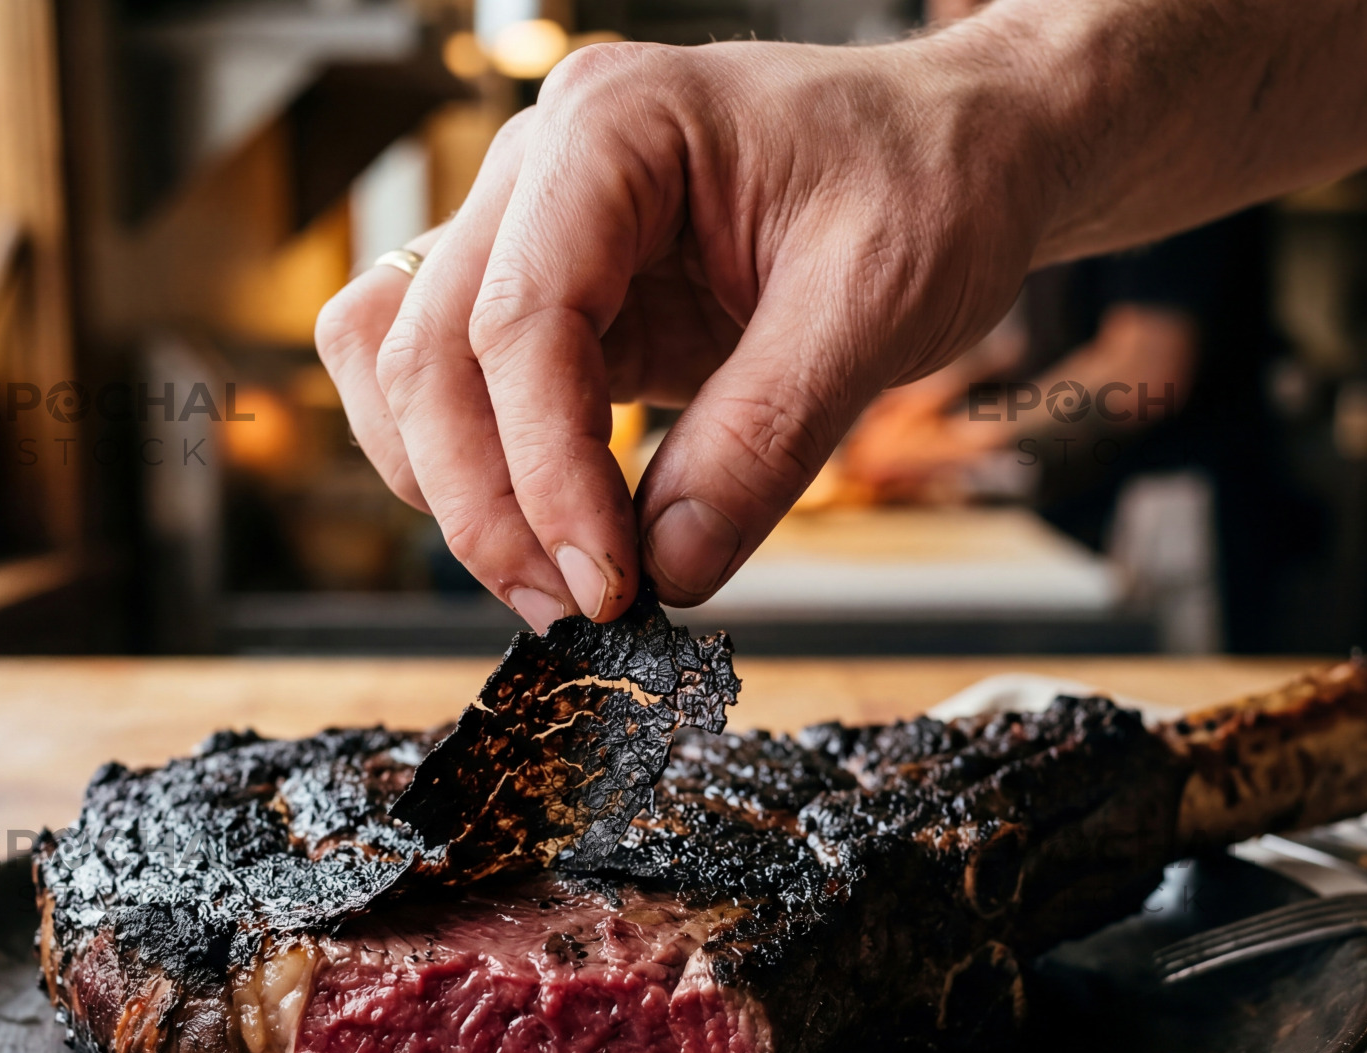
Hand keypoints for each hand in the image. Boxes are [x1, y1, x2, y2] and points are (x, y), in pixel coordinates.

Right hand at [316, 33, 1049, 624]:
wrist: (962, 152)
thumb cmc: (931, 182)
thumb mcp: (877, 304)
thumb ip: (765, 436)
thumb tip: (671, 568)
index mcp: (613, 126)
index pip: (520, 321)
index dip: (546, 473)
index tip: (606, 585)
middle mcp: (540, 168)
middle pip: (428, 353)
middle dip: (487, 506)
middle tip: (576, 612)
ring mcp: (529, 231)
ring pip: (404, 370)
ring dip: (455, 492)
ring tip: (560, 584)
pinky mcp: (548, 301)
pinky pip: (450, 386)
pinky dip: (471, 469)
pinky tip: (549, 530)